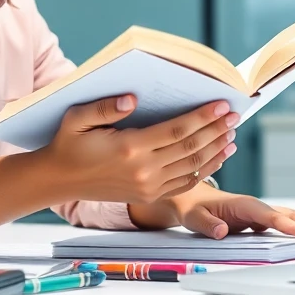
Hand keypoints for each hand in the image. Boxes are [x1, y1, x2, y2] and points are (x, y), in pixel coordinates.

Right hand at [40, 94, 238, 205]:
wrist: (59, 180)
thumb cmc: (67, 143)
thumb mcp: (77, 118)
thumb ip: (106, 107)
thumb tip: (133, 99)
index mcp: (129, 148)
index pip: (176, 131)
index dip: (202, 117)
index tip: (222, 104)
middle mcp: (143, 170)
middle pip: (190, 148)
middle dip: (216, 130)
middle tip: (235, 114)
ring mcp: (148, 186)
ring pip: (192, 166)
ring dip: (216, 149)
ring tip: (232, 133)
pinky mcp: (149, 195)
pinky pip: (185, 183)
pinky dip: (206, 169)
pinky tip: (218, 156)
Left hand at [176, 191, 294, 241]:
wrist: (189, 199)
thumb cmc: (192, 208)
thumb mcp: (192, 217)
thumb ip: (206, 224)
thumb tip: (221, 231)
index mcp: (243, 205)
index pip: (273, 218)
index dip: (294, 227)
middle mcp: (256, 207)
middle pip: (290, 214)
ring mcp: (260, 213)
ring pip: (292, 216)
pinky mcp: (260, 220)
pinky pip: (286, 223)